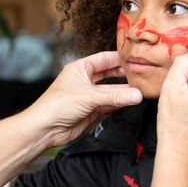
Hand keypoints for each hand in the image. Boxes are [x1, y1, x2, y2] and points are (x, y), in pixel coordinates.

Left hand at [25, 51, 142, 146]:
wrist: (45, 129)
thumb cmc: (57, 105)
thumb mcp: (88, 96)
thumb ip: (114, 96)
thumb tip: (137, 95)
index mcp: (80, 68)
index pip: (104, 59)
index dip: (119, 58)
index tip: (137, 57)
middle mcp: (85, 80)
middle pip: (109, 74)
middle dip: (124, 74)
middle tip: (142, 73)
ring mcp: (89, 96)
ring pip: (111, 91)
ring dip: (124, 91)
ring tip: (142, 89)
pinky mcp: (92, 110)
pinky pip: (110, 104)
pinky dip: (120, 103)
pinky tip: (132, 100)